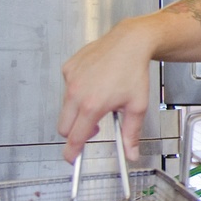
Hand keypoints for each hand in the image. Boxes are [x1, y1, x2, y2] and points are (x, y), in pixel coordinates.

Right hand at [57, 19, 152, 162]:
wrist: (129, 42)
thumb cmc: (133, 70)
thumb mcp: (137, 106)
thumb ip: (131, 134)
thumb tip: (131, 153)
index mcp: (92, 105)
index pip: (75, 137)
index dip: (72, 152)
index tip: (71, 158)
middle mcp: (77, 92)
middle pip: (64, 127)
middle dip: (75, 132)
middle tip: (93, 128)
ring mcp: (70, 79)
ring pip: (65, 107)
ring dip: (77, 111)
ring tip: (98, 100)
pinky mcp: (68, 68)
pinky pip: (66, 87)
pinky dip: (76, 91)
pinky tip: (93, 83)